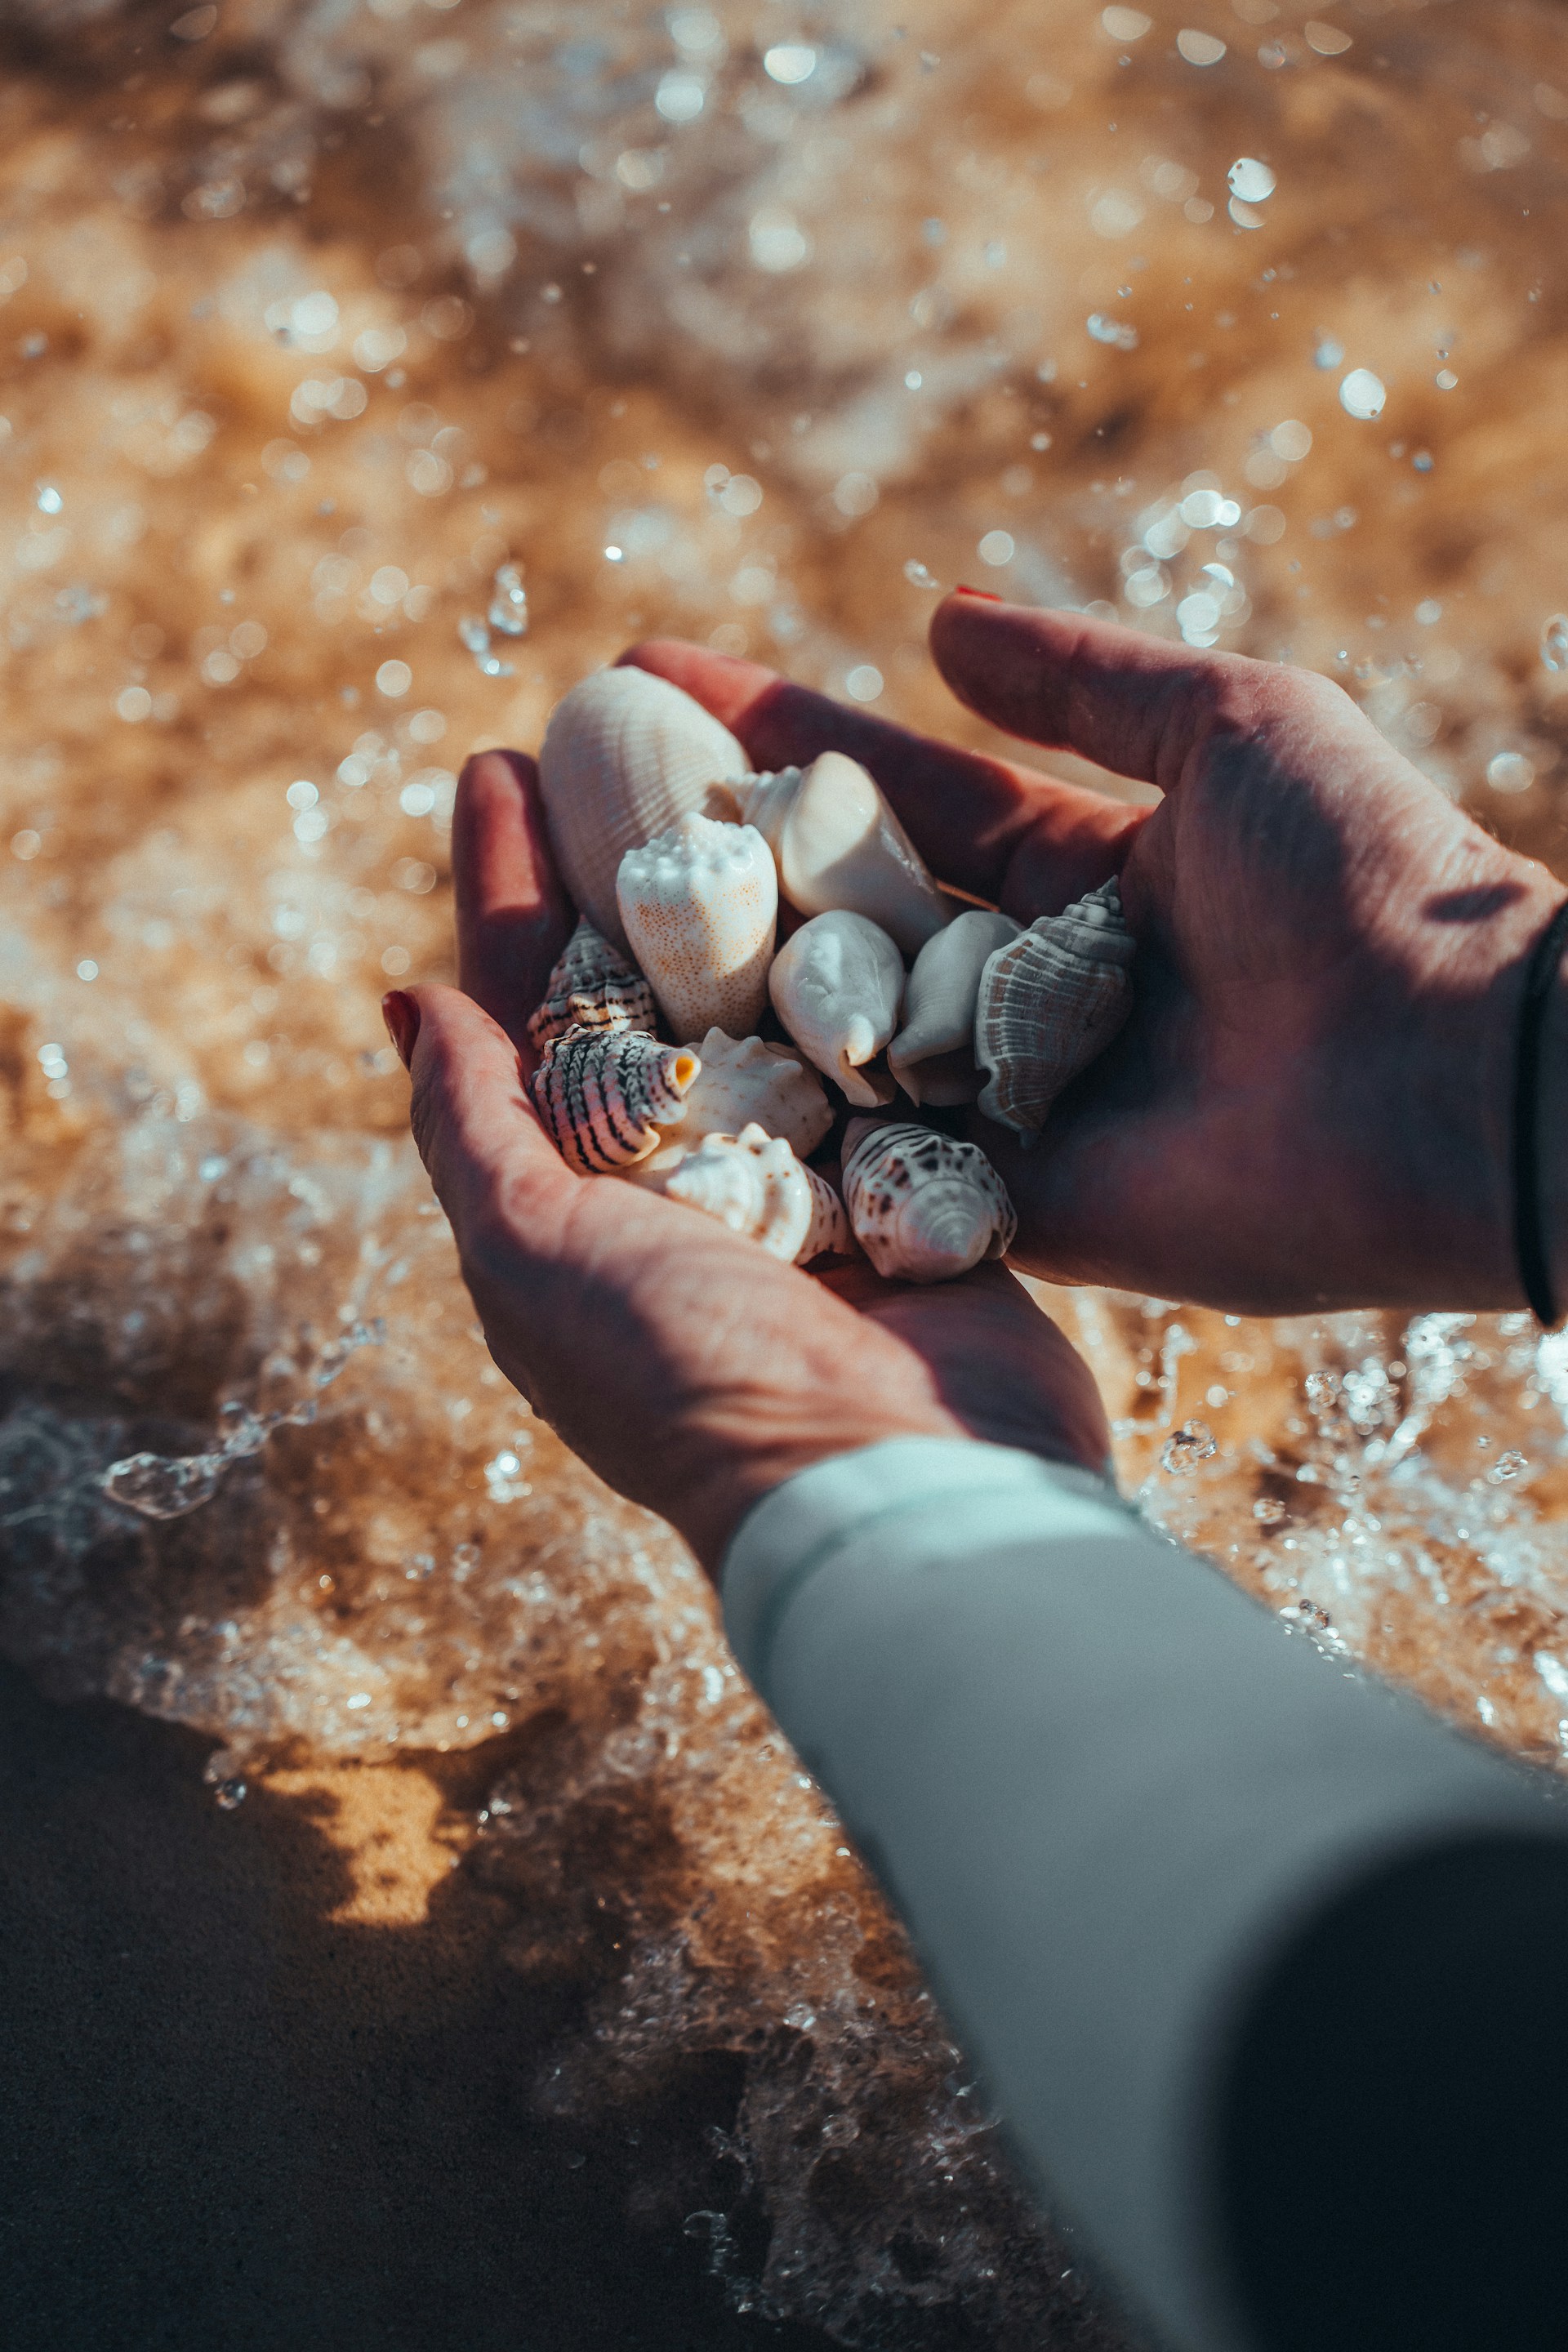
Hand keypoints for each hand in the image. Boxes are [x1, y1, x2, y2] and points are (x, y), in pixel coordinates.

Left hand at [386, 750, 1108, 1574]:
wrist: (895, 1486)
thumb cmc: (692, 1379)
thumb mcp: (538, 1257)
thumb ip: (474, 1130)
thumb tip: (409, 1002)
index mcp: (586, 1189)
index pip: (529, 1003)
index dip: (506, 884)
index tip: (497, 765)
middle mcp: (697, 1170)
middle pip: (654, 971)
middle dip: (630, 847)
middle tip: (622, 715)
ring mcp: (818, 1166)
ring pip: (776, 985)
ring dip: (755, 870)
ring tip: (746, 745)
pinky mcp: (928, 1170)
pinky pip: (893, 1033)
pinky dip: (878, 944)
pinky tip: (878, 844)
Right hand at [626, 599, 1561, 1313]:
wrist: (1444, 1078)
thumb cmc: (1360, 875)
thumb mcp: (1232, 722)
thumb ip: (1085, 679)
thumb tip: (937, 615)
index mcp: (1085, 871)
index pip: (898, 796)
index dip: (777, 739)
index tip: (648, 685)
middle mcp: (1028, 986)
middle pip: (842, 916)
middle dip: (714, 857)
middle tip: (565, 797)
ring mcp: (1013, 1100)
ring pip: (837, 1037)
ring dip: (715, 984)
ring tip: (558, 918)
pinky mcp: (1015, 1205)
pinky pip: (876, 1160)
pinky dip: (776, 1121)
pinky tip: (640, 1076)